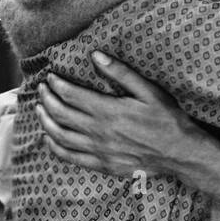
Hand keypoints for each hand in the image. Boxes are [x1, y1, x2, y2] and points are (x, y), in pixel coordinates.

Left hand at [36, 52, 202, 176]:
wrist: (179, 152)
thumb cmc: (166, 118)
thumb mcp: (148, 90)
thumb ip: (121, 73)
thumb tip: (96, 55)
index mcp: (108, 111)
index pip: (71, 95)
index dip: (57, 85)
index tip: (51, 77)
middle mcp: (99, 132)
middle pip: (61, 114)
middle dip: (47, 99)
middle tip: (42, 90)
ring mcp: (99, 151)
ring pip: (61, 136)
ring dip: (46, 122)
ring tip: (40, 110)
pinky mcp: (103, 165)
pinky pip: (71, 158)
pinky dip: (56, 147)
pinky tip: (49, 139)